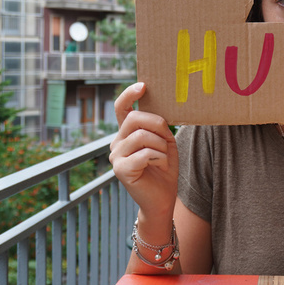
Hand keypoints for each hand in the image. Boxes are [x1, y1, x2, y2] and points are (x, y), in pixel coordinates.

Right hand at [109, 82, 178, 217]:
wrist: (162, 198)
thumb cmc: (164, 168)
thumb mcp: (165, 142)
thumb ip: (158, 126)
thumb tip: (159, 108)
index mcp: (126, 133)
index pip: (121, 108)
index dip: (129, 94)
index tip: (143, 86)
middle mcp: (117, 142)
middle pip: (135, 118)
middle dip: (158, 125)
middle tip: (167, 139)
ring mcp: (116, 156)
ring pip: (142, 136)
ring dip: (161, 146)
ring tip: (163, 158)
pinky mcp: (121, 170)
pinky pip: (145, 153)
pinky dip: (160, 158)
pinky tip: (160, 166)